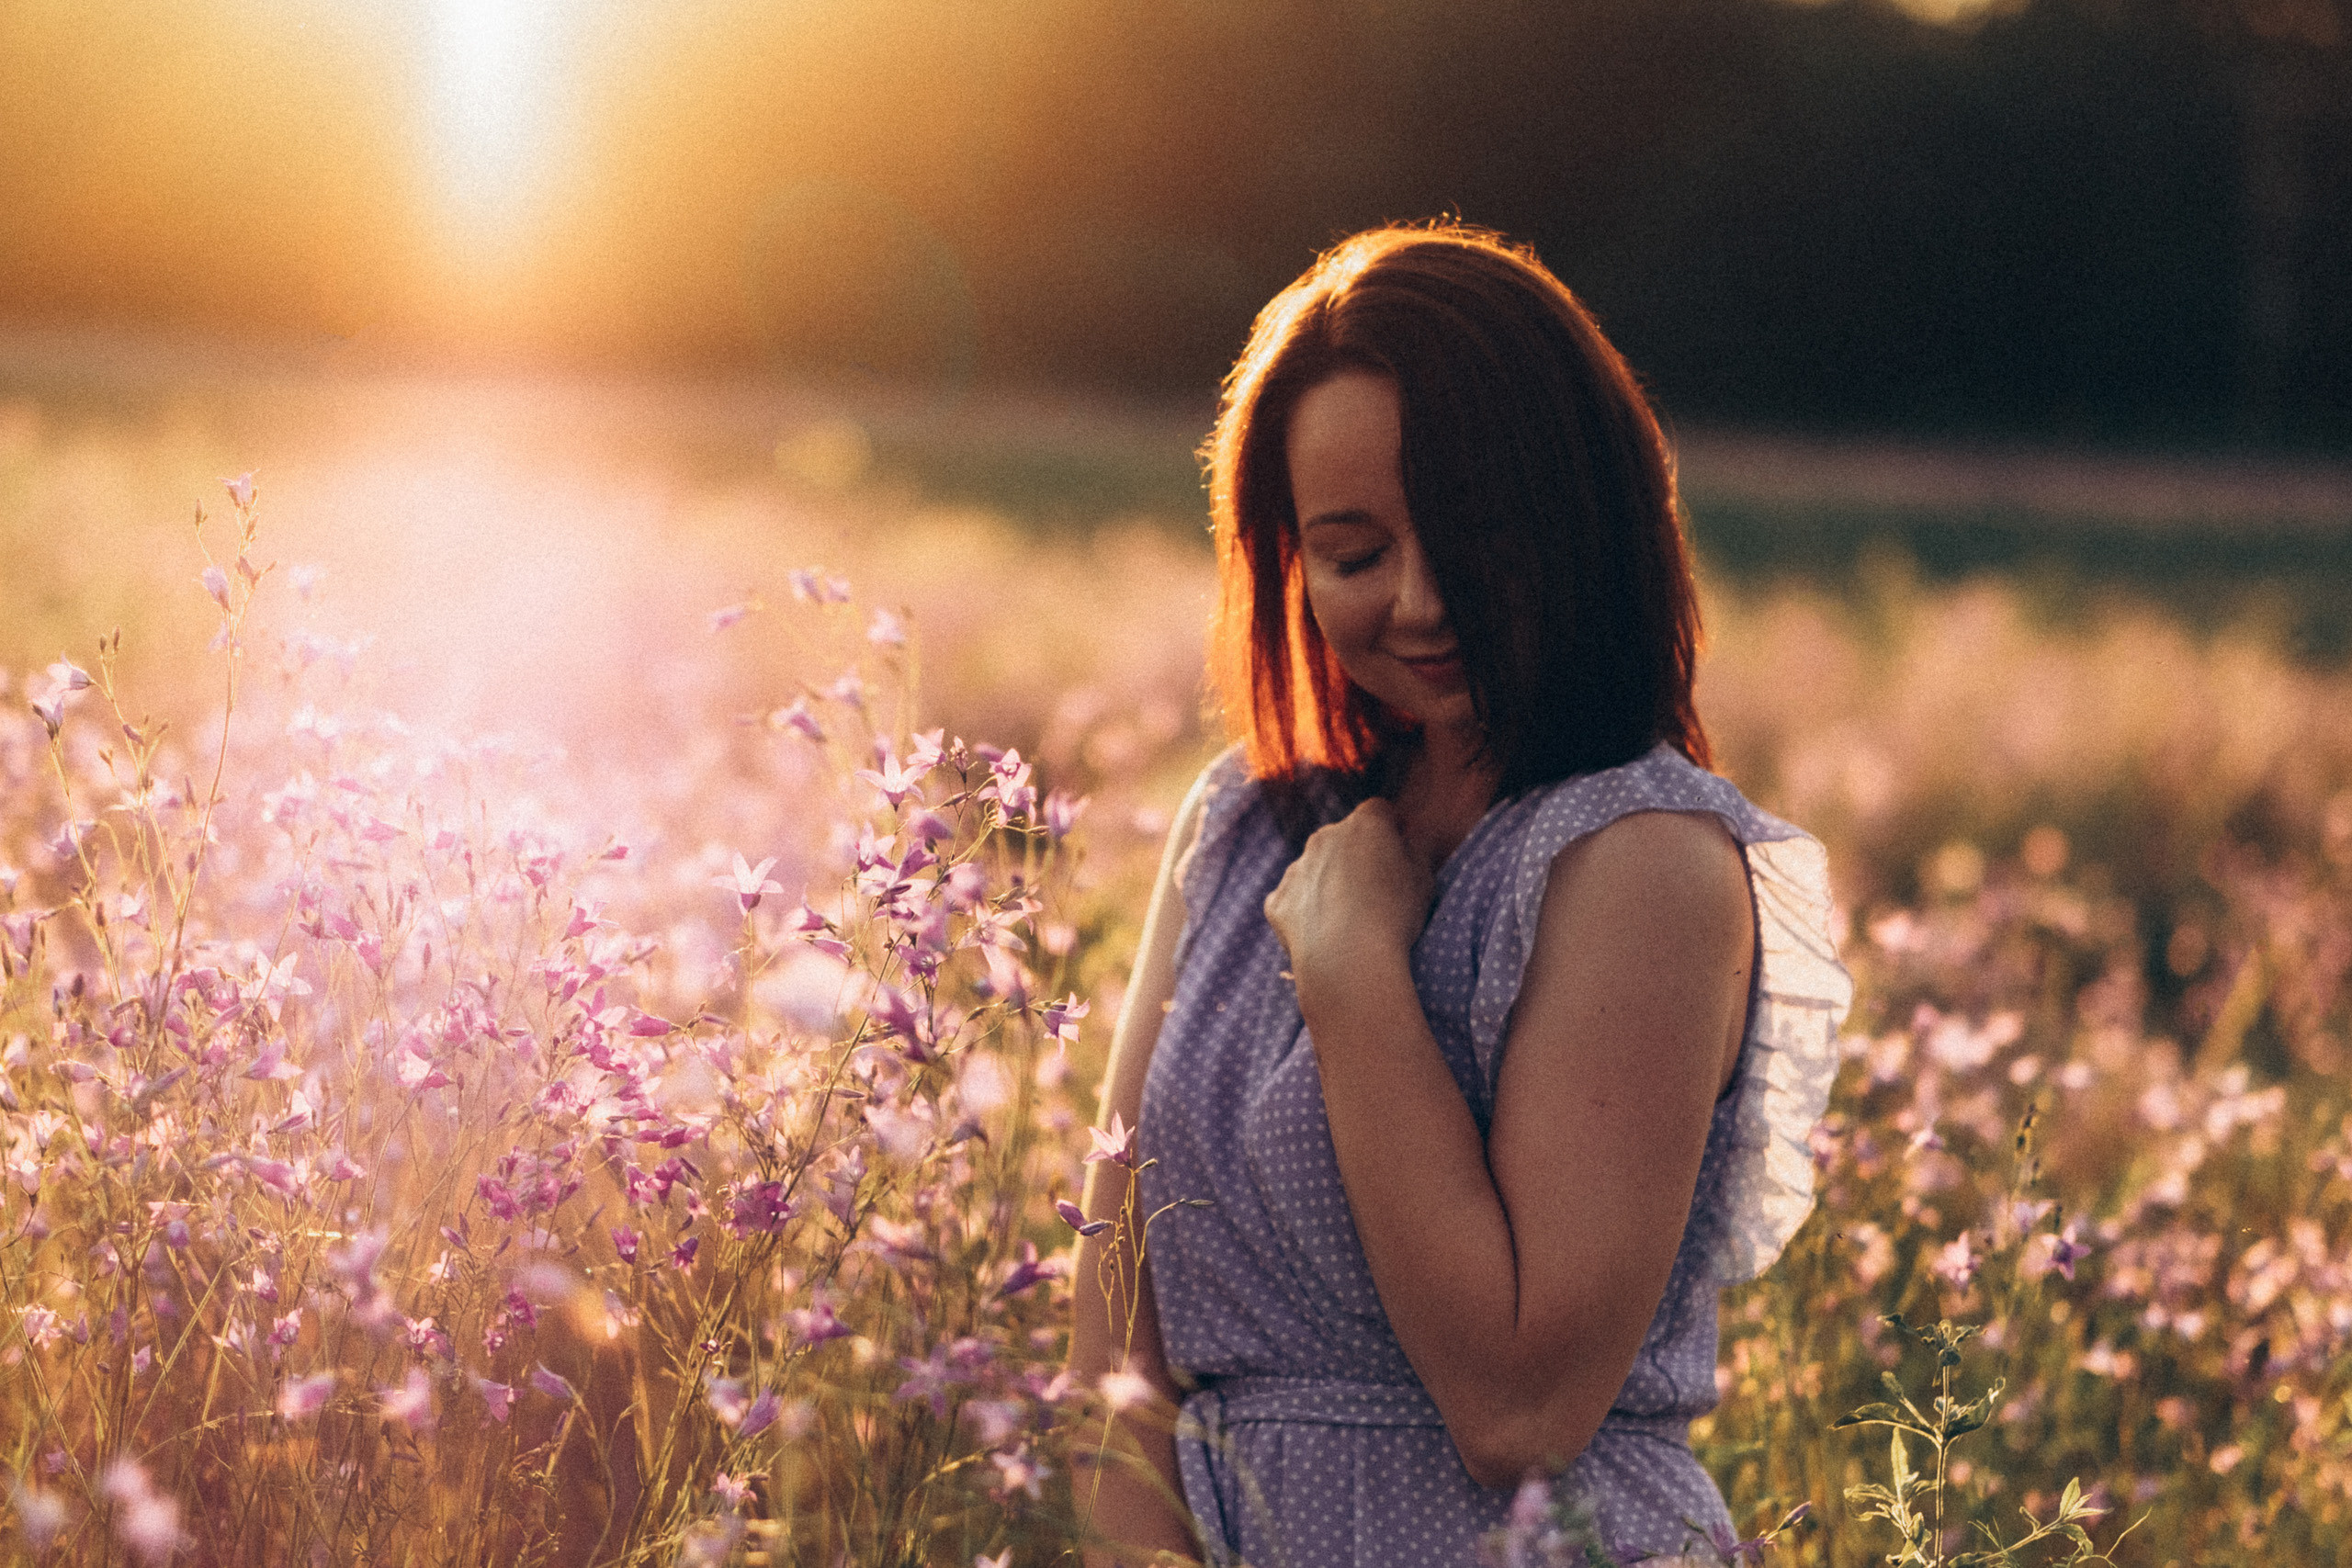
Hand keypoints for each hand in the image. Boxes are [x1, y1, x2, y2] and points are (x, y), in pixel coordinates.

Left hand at [1262, 798, 1433, 992]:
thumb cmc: (1394, 916)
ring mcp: (1296, 868)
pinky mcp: (1277, 901)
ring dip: (1328, 883)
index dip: (1389, 826)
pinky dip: (1306, 912)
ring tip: (1347, 920)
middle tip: (1372, 889)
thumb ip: (1416, 850)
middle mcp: (1324, 838)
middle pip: (1341, 838)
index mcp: (1364, 826)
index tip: (1397, 844)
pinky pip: (1294, 900)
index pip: (1378, 811)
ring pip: (1314, 868)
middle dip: (1354, 855)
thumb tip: (1409, 838)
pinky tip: (1323, 935)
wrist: (1347, 961)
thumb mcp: (1423, 880)